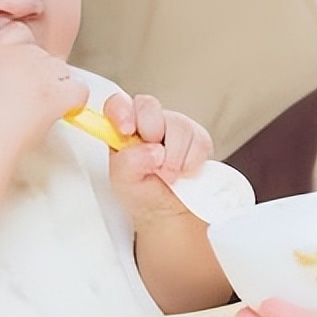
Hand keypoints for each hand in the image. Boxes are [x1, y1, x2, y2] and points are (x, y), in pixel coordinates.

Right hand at [0, 21, 87, 150]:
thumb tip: (18, 80)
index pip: (22, 33)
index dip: (27, 54)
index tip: (23, 75)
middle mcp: (21, 54)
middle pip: (47, 56)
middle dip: (44, 77)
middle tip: (29, 102)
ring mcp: (40, 72)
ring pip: (65, 72)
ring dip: (57, 90)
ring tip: (37, 111)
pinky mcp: (56, 92)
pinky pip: (80, 91)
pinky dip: (74, 103)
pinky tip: (58, 114)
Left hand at [102, 92, 212, 222]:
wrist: (170, 212)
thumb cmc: (143, 193)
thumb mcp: (124, 184)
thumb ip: (128, 164)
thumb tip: (150, 151)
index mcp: (123, 128)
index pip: (117, 104)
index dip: (121, 110)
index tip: (126, 130)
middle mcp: (147, 121)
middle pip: (149, 105)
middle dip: (152, 131)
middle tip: (154, 160)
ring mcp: (174, 126)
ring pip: (178, 124)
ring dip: (174, 156)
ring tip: (168, 177)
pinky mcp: (198, 137)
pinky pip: (200, 141)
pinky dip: (192, 162)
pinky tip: (184, 173)